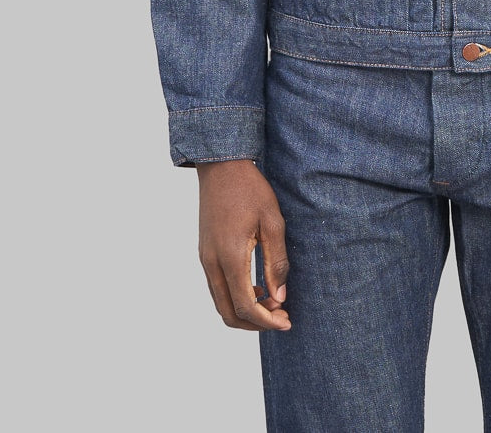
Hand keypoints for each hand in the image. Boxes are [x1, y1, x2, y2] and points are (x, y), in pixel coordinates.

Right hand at [196, 159, 291, 330]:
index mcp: (229, 256)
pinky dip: (235, 297)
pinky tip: (256, 286)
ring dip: (244, 311)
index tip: (286, 322)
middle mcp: (211, 263)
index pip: (245, 306)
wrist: (221, 167)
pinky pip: (217, 288)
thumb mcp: (272, 222)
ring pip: (220, 303)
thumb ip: (276, 262)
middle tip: (281, 316)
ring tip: (272, 301)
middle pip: (228, 313)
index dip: (266, 321)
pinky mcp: (204, 253)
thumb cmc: (250, 189)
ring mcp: (205, 259)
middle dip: (255, 323)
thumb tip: (279, 297)